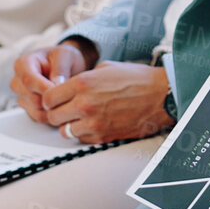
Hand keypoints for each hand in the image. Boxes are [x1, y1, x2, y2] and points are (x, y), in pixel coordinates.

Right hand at [12, 42, 92, 121]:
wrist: (66, 65)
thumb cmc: (63, 58)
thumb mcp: (64, 55)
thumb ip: (60, 68)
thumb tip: (56, 84)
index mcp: (22, 64)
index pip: (29, 81)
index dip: (46, 88)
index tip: (62, 89)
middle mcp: (18, 82)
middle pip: (33, 99)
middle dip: (52, 99)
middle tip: (68, 92)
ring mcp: (22, 97)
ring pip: (36, 111)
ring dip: (54, 108)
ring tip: (66, 96)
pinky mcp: (29, 109)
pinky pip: (40, 118)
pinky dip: (52, 114)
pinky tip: (61, 103)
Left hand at [38, 62, 174, 143]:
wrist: (161, 95)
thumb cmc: (136, 78)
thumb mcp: (105, 68)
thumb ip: (82, 79)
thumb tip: (67, 87)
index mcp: (82, 83)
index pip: (47, 98)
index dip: (50, 99)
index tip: (56, 99)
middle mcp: (85, 104)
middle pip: (52, 117)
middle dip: (57, 113)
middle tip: (66, 109)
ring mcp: (94, 123)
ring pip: (65, 132)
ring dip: (70, 125)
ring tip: (81, 118)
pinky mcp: (104, 136)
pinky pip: (82, 140)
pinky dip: (84, 134)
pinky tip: (94, 124)